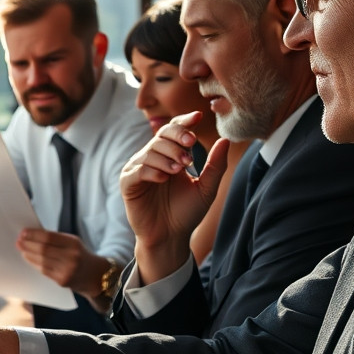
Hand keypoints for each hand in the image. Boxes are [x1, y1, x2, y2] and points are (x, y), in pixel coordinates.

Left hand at [16, 228, 110, 296]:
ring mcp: (67, 270)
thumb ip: (55, 239)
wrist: (96, 275)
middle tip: (18, 241)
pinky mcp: (62, 281)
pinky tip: (28, 258)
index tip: (23, 232)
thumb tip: (31, 235)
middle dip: (28, 244)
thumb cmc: (80, 255)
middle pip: (43, 249)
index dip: (34, 235)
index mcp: (74, 244)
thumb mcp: (72, 243)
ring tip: (21, 248)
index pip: (49, 237)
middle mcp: (71, 257)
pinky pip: (44, 271)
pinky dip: (34, 263)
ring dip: (28, 254)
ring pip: (42, 261)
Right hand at [119, 112, 229, 282]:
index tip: (198, 116)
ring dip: (167, 157)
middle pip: (161, 136)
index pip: (173, 131)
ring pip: (150, 151)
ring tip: (180, 169)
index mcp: (169, 156)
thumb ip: (215, 165)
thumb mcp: (206, 187)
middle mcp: (152, 158)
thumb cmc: (187, 213)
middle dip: (177, 140)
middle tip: (190, 153)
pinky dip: (152, 171)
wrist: (171, 236)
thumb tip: (225, 140)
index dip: (183, 122)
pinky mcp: (128, 183)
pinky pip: (138, 170)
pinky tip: (164, 178)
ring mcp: (138, 170)